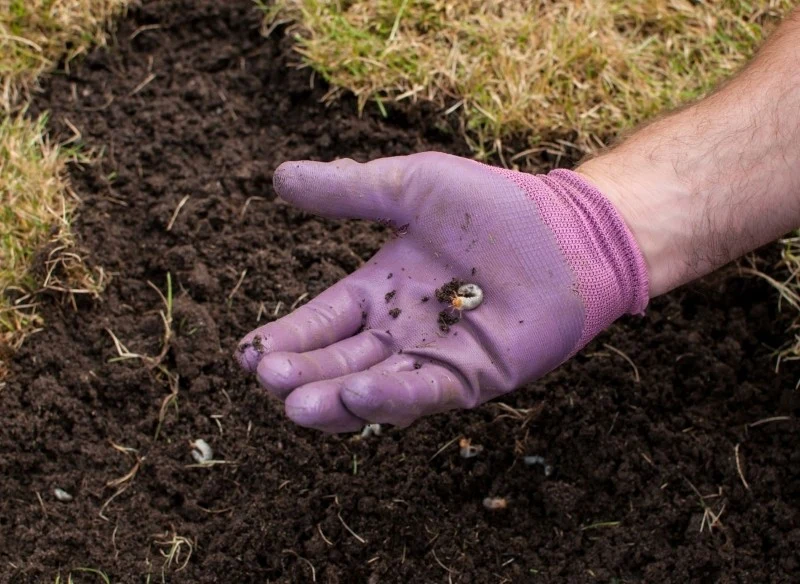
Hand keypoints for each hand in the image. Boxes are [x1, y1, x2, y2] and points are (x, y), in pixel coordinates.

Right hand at [236, 152, 647, 432]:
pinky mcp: (471, 378)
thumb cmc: (492, 204)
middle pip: (339, 360)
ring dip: (333, 398)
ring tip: (294, 404)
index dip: (286, 336)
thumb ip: (348, 190)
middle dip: (301, 372)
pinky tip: (354, 394)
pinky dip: (389, 397)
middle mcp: (400, 330)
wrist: (566, 227)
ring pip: (372, 387)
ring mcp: (434, 358)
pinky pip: (423, 393)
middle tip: (265, 378)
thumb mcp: (411, 188)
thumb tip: (278, 177)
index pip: (321, 320)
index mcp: (380, 290)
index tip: (247, 351)